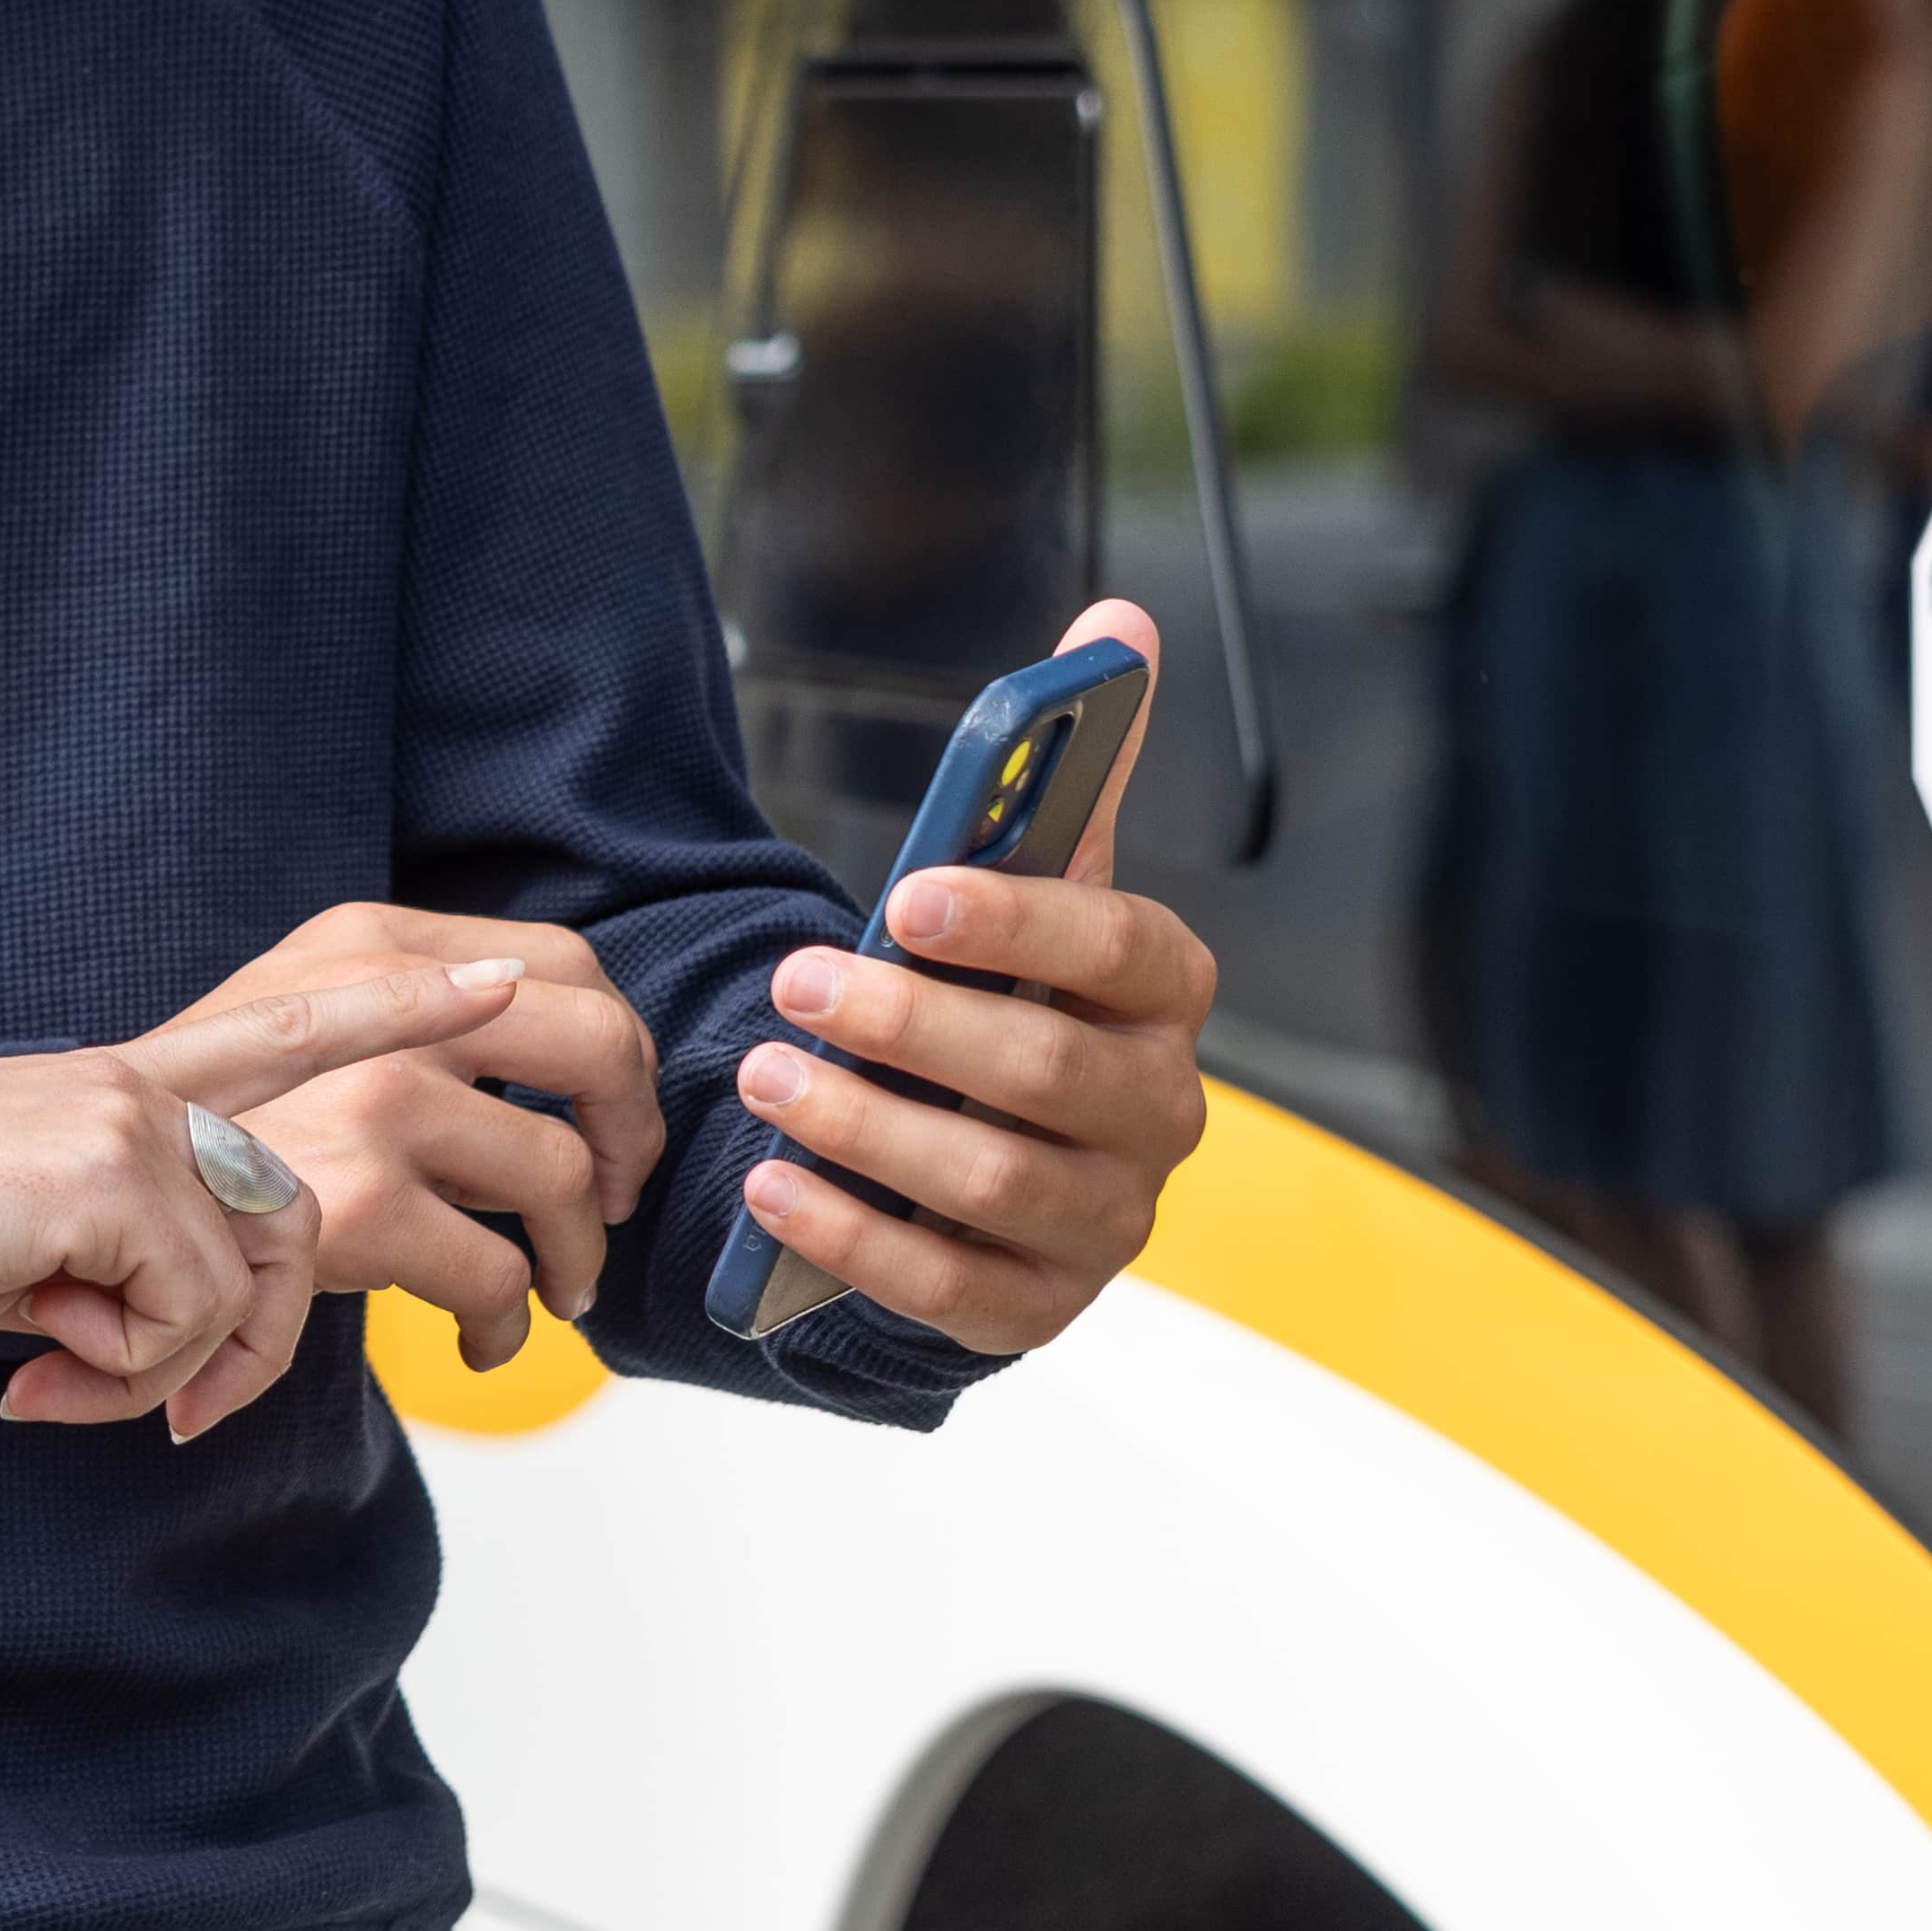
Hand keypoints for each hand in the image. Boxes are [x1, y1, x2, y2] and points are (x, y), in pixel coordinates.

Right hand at [0, 957, 529, 1444]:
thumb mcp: (30, 1242)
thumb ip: (125, 1255)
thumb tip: (177, 1337)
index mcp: (123, 1081)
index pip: (296, 1022)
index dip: (408, 1007)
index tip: (509, 982)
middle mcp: (144, 1082)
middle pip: (299, 1216)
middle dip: (258, 1347)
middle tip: (166, 1419)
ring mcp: (136, 1118)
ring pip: (246, 1282)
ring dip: (171, 1373)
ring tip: (65, 1381)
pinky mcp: (117, 1172)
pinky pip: (190, 1319)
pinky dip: (122, 1376)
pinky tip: (34, 1362)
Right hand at [156, 904, 671, 1375]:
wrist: (10, 1180)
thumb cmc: (157, 1132)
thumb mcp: (264, 1023)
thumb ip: (374, 1023)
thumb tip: (520, 1066)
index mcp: (362, 941)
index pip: (555, 960)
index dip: (612, 1049)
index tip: (604, 1119)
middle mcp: (373, 1000)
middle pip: (595, 1042)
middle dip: (631, 1136)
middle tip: (611, 1204)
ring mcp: (364, 1098)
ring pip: (558, 1175)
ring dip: (575, 1255)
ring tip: (549, 1297)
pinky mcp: (348, 1206)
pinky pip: (495, 1277)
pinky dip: (502, 1325)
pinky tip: (476, 1343)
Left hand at [731, 599, 1218, 1359]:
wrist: (996, 1145)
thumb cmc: (1011, 995)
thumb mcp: (1038, 890)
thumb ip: (1067, 774)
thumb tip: (1117, 623)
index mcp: (1167, 996)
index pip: (1121, 948)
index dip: (1018, 923)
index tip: (907, 896)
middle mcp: (1159, 1114)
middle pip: (1047, 1074)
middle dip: (910, 1026)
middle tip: (794, 981)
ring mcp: (1106, 1222)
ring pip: (996, 1184)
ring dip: (868, 1129)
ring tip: (764, 1078)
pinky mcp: (1036, 1307)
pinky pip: (948, 1287)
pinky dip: (854, 1239)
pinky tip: (773, 1187)